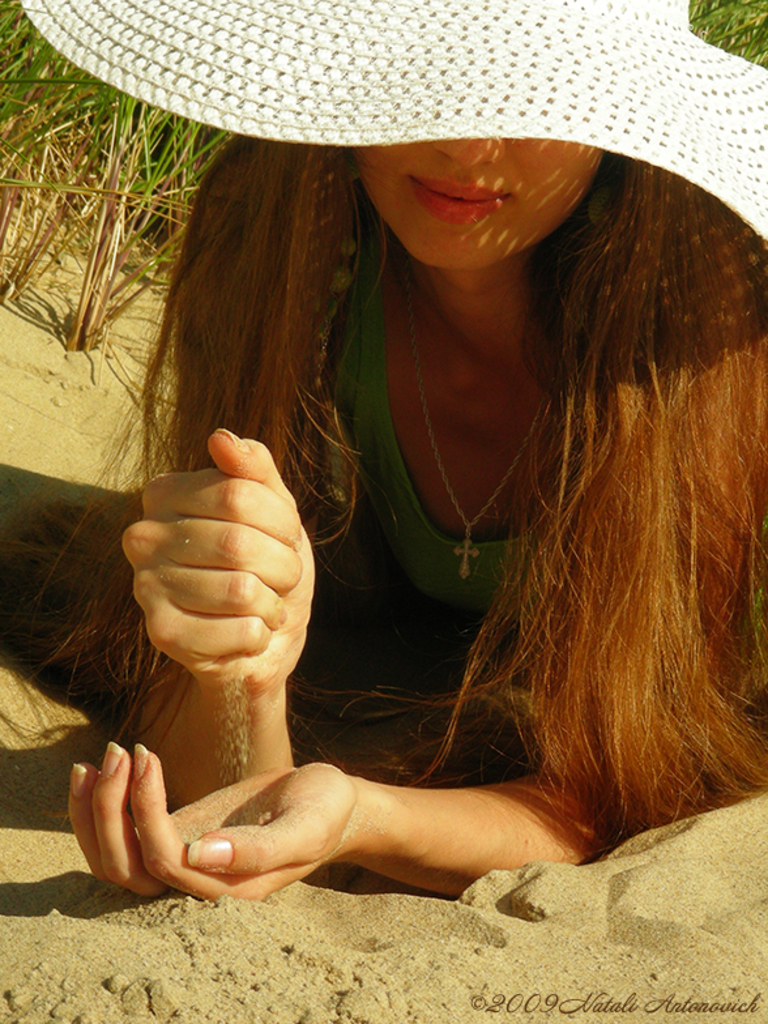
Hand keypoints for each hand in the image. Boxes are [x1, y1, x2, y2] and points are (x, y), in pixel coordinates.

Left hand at [69, 743, 358, 899]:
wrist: (329, 804)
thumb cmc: (325, 812)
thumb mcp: (306, 826)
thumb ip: (259, 848)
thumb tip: (199, 854)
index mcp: (228, 888)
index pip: (164, 860)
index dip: (145, 812)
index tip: (147, 757)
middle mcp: (197, 883)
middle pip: (126, 868)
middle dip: (109, 811)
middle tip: (118, 751)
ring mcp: (184, 861)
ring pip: (116, 859)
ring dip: (96, 812)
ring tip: (95, 759)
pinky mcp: (179, 835)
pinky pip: (127, 836)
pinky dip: (105, 806)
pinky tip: (104, 765)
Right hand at [122, 430, 313, 694]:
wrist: (263, 638)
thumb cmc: (266, 563)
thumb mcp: (273, 508)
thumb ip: (253, 468)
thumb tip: (220, 438)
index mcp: (165, 493)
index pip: (238, 494)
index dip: (281, 521)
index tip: (285, 537)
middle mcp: (143, 536)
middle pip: (239, 543)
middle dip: (282, 565)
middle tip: (281, 577)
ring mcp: (145, 586)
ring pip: (241, 591)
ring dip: (273, 603)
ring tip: (264, 605)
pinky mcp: (162, 635)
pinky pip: (241, 630)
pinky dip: (261, 634)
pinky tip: (248, 632)